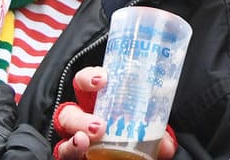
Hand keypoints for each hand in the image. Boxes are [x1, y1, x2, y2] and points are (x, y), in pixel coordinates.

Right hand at [52, 67, 175, 159]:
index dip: (88, 78)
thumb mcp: (144, 127)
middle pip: (68, 113)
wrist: (125, 152)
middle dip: (79, 118)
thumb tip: (166, 146)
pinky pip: (64, 154)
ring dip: (72, 140)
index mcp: (96, 102)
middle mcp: (80, 118)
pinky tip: (80, 151)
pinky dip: (70, 152)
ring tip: (84, 142)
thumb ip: (156, 133)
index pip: (84, 83)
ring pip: (63, 137)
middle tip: (98, 126)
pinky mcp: (72, 153)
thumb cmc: (133, 132)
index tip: (102, 80)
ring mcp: (73, 138)